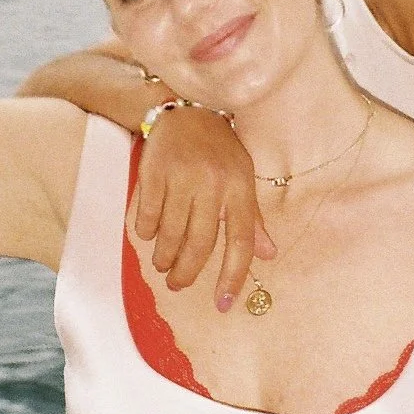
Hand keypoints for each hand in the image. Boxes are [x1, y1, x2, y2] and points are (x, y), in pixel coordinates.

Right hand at [135, 106, 274, 309]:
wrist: (186, 110)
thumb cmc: (219, 150)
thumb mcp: (243, 178)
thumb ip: (252, 219)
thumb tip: (268, 255)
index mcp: (240, 187)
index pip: (241, 241)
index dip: (232, 276)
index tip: (223, 304)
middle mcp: (213, 184)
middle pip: (199, 244)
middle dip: (186, 273)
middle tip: (177, 284)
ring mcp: (182, 177)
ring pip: (170, 234)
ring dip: (164, 257)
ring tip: (163, 264)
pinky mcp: (154, 172)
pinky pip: (146, 216)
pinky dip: (145, 232)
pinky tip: (149, 234)